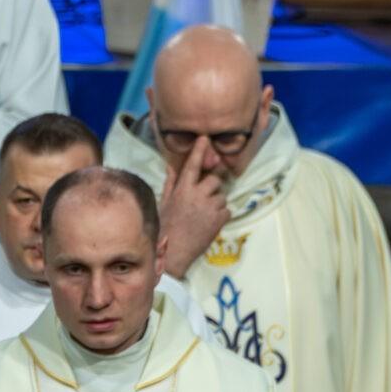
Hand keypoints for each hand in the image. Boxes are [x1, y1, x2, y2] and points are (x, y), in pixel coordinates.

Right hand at [158, 137, 231, 273]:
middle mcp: (197, 195)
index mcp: (182, 190)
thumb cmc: (165, 228)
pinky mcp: (220, 219)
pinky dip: (221, 215)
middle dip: (212, 186)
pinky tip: (209, 223)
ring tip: (203, 215)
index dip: (199, 150)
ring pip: (221, 196)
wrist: (174, 253)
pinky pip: (226, 210)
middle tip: (204, 197)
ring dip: (215, 203)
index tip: (205, 138)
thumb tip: (171, 166)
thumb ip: (171, 183)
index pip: (192, 165)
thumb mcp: (164, 203)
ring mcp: (210, 206)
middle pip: (215, 179)